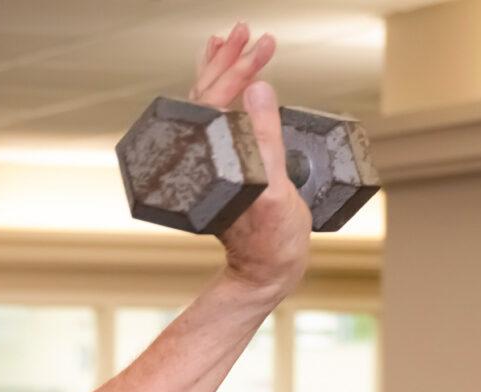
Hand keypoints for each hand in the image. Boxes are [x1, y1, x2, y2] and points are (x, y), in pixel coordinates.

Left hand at [189, 25, 309, 302]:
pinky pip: (217, 122)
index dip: (238, 68)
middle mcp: (205, 160)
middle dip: (226, 60)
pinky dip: (222, 96)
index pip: (215, 100)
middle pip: (205, 97)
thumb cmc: (273, 237)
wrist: (267, 271)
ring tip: (225, 41)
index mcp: (213, 160)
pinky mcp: (224, 169)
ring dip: (218, 72)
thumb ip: (265, 138)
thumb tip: (256, 89)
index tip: (263, 46)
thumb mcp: (275, 188)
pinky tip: (233, 88)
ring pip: (208, 108)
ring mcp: (212, 164)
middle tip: (245, 30)